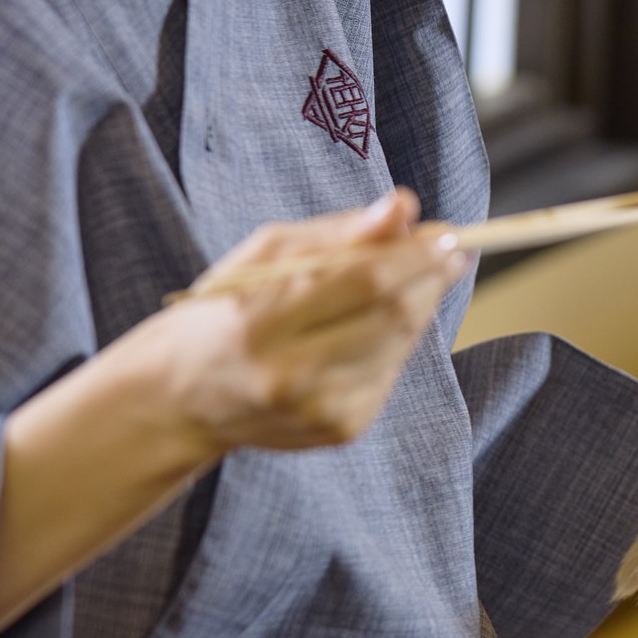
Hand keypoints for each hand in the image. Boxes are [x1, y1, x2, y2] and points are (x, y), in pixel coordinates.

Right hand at [0, 189, 465, 636]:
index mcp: (262, 322)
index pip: (364, 281)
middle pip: (393, 316)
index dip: (416, 256)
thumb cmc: (228, 308)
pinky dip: (395, 343)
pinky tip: (379, 327)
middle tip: (453, 251)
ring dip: (420, 307)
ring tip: (416, 280)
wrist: (184, 395)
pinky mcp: (338, 430)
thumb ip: (340, 232)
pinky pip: (389, 374)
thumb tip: (405, 207)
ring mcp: (318, 409)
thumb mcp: (267, 257)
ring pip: (399, 345)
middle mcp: (291, 374)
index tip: (452, 235)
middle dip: (431, 279)